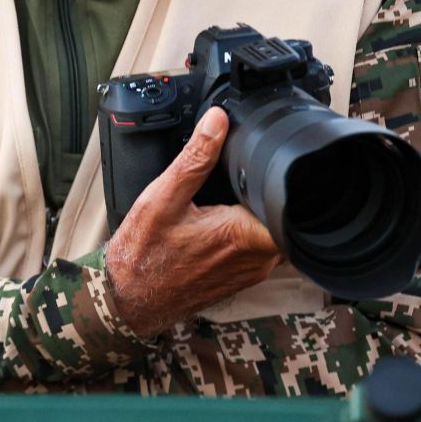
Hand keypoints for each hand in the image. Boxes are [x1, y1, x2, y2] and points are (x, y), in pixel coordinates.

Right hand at [105, 106, 280, 337]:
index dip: (282, 179)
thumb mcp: (164, 196)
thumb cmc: (143, 254)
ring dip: (255, 212)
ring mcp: (252, 271)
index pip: (292, 204)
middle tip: (235, 180)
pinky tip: (219, 222)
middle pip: (283, 213)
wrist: (128, 299)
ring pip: (273, 230)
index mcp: (243, 235)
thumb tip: (217, 122)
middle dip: (265, 192)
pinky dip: (246, 230)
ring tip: (225, 200)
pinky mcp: (244, 278)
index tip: (262, 165)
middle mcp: (256, 258)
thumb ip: (196, 157)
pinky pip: (260, 246)